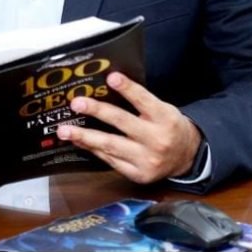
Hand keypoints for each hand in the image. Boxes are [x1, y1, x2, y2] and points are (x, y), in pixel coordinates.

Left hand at [56, 71, 202, 183]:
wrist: (187, 157)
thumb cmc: (168, 126)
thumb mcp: (162, 109)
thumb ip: (140, 101)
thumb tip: (106, 87)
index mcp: (165, 118)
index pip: (144, 101)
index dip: (128, 89)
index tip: (111, 77)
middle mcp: (157, 140)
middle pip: (122, 123)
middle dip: (97, 111)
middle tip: (76, 103)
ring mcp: (146, 160)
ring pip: (110, 145)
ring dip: (84, 137)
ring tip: (64, 131)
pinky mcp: (138, 174)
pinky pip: (110, 160)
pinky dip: (93, 149)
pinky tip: (79, 142)